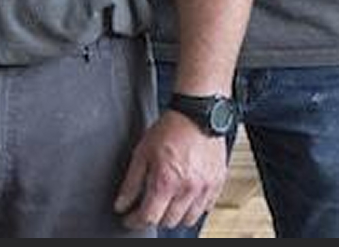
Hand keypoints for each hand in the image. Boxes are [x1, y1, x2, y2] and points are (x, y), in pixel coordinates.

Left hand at [114, 109, 228, 229]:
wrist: (196, 117)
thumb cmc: (169, 130)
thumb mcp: (141, 153)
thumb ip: (131, 182)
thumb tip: (121, 204)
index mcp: (166, 181)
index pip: (149, 217)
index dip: (135, 221)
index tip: (128, 218)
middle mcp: (188, 189)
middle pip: (168, 222)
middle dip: (153, 218)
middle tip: (145, 207)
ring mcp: (205, 189)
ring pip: (188, 220)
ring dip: (174, 216)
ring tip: (164, 202)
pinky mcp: (217, 186)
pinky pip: (205, 210)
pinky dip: (192, 208)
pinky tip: (183, 196)